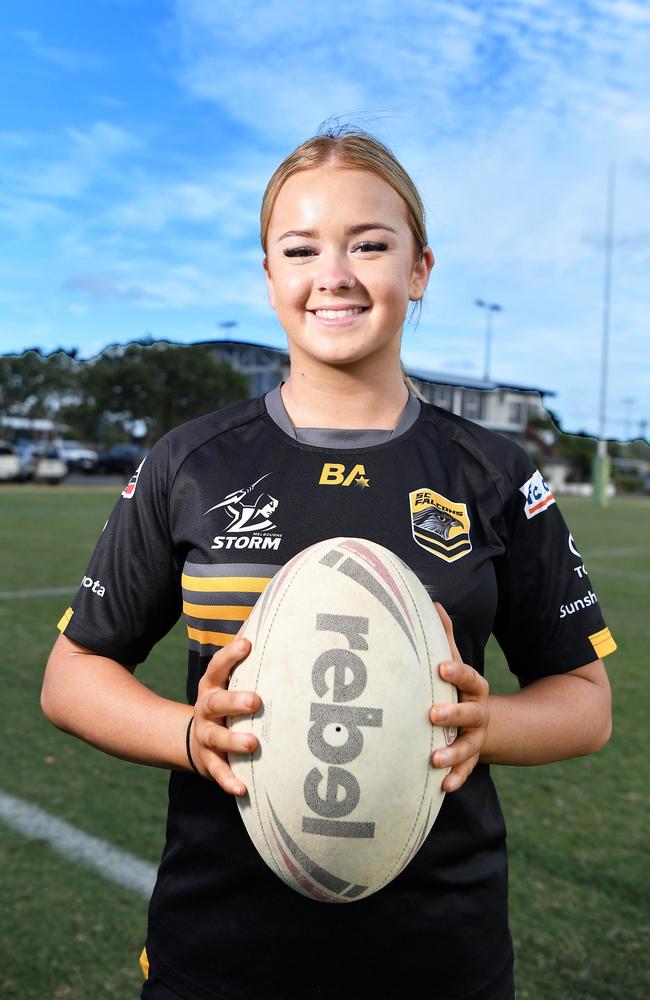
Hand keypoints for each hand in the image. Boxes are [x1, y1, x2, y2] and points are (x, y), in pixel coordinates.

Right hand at [189, 637, 260, 794]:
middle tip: (256, 700)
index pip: (217, 667)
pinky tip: (243, 789)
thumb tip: (265, 616)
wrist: (195, 739)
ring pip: (216, 738)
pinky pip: (219, 772)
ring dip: (234, 741)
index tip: (247, 644)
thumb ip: (242, 656)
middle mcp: (206, 710)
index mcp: (212, 686)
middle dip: (234, 701)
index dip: (230, 655)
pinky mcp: (211, 762)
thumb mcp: (228, 679)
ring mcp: (206, 737)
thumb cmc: (225, 700)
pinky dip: (229, 781)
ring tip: (252, 744)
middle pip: (216, 703)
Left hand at [429, 603, 489, 792]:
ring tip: (434, 759)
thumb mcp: (454, 664)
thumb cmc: (458, 688)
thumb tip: (433, 602)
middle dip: (453, 713)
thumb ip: (445, 638)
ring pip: (467, 746)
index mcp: (472, 689)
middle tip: (432, 714)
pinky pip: (464, 771)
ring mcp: (475, 738)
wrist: (487, 723)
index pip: (468, 678)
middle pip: (470, 713)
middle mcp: (477, 714)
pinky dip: (455, 779)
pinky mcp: (469, 759)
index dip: (456, 672)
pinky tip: (442, 788)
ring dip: (452, 753)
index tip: (440, 667)